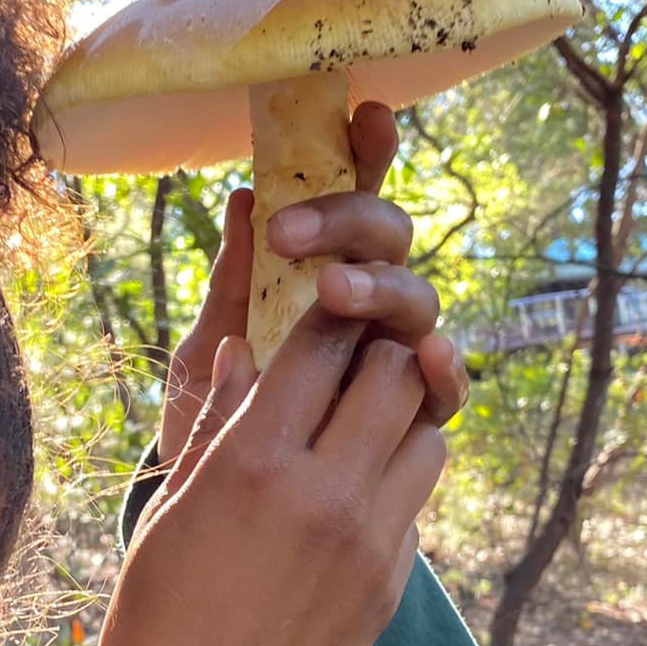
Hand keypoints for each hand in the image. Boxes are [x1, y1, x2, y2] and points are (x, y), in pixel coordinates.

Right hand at [96, 314, 447, 645]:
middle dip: (374, 351)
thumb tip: (241, 353)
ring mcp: (371, 540)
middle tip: (346, 354)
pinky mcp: (392, 584)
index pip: (321, 344)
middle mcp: (326, 492)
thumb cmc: (158, 620)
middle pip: (394, 372)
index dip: (324, 312)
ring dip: (399, 412)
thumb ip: (216, 426)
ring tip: (355, 422)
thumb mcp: (170, 512)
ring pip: (426, 432)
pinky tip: (353, 490)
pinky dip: (395, 477)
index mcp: (254, 464)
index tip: (317, 302)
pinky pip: (416, 499)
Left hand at [157, 101, 466, 471]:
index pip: (349, 205)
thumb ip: (230, 287)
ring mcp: (390, 363)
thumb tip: (242, 200)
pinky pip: (441, 388)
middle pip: (389, 241)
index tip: (360, 113)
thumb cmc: (208, 432)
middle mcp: (363, 311)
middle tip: (293, 231)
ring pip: (416, 302)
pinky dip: (443, 369)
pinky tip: (427, 356)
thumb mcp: (203, 358)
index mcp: (315, 278)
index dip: (365, 153)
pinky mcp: (411, 424)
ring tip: (334, 290)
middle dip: (351, 221)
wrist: (216, 533)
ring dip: (381, 286)